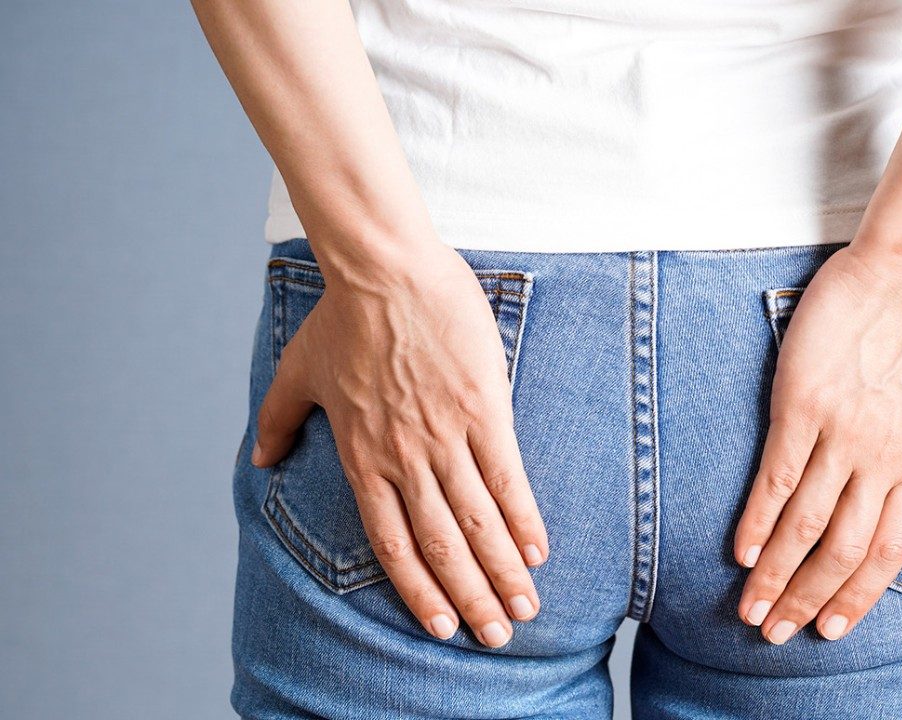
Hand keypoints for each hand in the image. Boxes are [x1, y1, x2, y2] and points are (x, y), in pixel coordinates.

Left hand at [250, 238, 548, 648]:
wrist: (384, 269)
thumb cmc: (343, 315)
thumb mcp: (297, 372)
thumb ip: (278, 423)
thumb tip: (260, 463)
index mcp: (362, 458)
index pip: (393, 544)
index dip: (419, 590)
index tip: (443, 627)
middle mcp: (403, 459)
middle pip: (442, 545)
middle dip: (472, 598)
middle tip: (497, 637)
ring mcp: (444, 436)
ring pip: (478, 520)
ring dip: (503, 572)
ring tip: (526, 608)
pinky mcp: (482, 407)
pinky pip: (506, 475)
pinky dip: (522, 518)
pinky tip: (538, 550)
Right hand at [734, 240, 901, 643]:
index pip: (889, 551)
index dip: (858, 595)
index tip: (832, 627)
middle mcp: (883, 461)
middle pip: (843, 551)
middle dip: (807, 599)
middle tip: (776, 633)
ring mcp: (842, 435)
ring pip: (806, 524)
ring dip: (776, 573)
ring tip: (752, 607)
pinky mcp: (802, 406)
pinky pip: (779, 476)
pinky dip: (759, 519)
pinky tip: (741, 550)